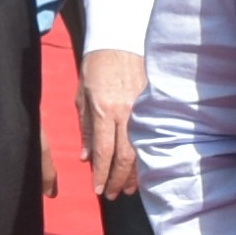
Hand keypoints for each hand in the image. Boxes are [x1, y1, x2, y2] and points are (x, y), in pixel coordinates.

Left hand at [79, 43, 145, 203]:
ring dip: (134, 173)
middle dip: (117, 179)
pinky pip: (152, 136)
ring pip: (141, 149)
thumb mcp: (82, 96)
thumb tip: (86, 157)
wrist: (119, 39)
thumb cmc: (95, 66)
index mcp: (104, 110)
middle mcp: (125, 112)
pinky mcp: (153, 104)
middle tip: (111, 195)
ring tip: (127, 189)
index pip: (103, 151)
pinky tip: (143, 168)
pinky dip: (147, 156)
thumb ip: (85, 127)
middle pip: (125, 156)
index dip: (101, 174)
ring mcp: (142, 109)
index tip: (97, 190)